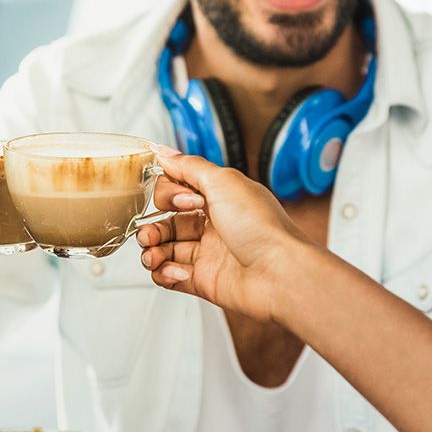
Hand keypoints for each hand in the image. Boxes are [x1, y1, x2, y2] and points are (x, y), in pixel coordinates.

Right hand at [138, 150, 312, 323]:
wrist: (281, 274)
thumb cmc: (262, 228)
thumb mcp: (224, 182)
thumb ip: (189, 166)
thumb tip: (163, 151)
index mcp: (219, 199)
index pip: (176, 192)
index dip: (169, 195)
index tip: (183, 201)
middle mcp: (212, 225)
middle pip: (166, 222)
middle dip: (151, 226)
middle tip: (153, 232)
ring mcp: (207, 254)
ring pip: (163, 249)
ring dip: (150, 250)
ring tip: (153, 253)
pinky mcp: (203, 281)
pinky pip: (169, 275)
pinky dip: (164, 273)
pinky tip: (176, 270)